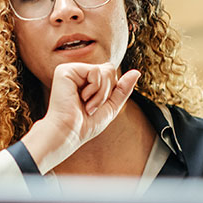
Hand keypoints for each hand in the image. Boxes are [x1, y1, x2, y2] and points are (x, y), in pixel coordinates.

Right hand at [21, 62, 140, 172]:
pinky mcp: (65, 70)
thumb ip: (123, 89)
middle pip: (110, 69)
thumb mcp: (111, 107)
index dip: (111, 91)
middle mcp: (78, 73)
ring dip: (101, 93)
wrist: (69, 133)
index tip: (96, 107)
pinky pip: (95, 70)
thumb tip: (137, 72)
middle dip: (107, 91)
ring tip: (87, 105)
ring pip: (105, 70)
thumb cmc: (85, 125)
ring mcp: (71, 70)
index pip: (111, 74)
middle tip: (92, 107)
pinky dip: (94, 89)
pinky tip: (82, 98)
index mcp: (85, 80)